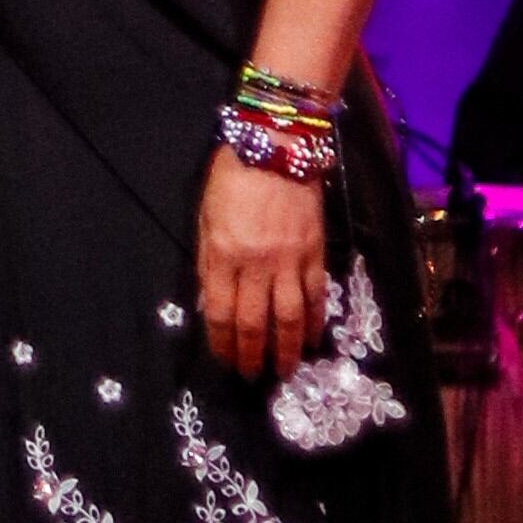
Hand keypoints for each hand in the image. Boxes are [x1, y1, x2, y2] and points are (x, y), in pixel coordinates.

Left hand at [195, 151, 328, 376]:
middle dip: (252, 355)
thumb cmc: (231, 177)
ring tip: (284, 370)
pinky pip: (316, 296)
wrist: (276, 145)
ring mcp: (289, 261)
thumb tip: (213, 302)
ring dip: (287, 350)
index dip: (222, 343)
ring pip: (290, 318)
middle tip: (252, 376)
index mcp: (223, 255)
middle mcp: (256, 264)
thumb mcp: (206, 217)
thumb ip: (209, 262)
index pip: (221, 313)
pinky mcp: (315, 253)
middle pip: (255, 323)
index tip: (224, 361)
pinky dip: (315, 322)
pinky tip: (313, 339)